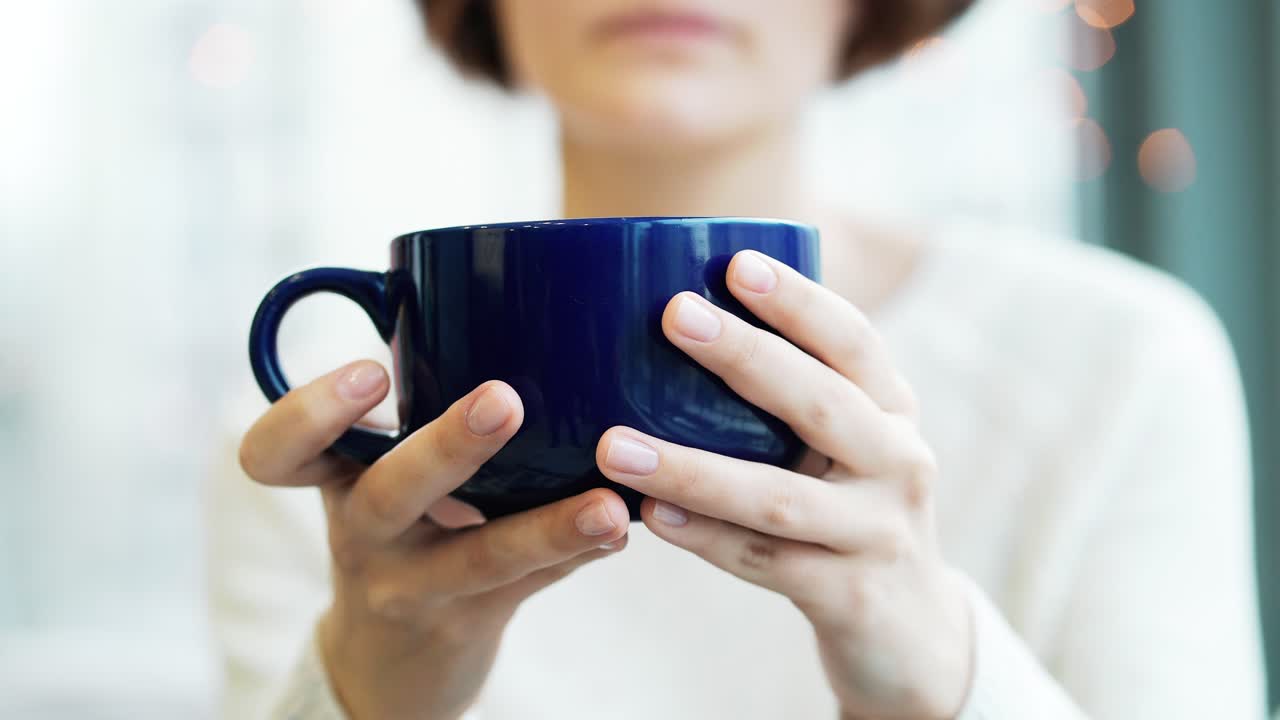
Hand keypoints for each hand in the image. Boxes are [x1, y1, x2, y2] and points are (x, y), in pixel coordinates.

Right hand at [239, 366, 629, 719]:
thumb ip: (420, 398)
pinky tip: (620, 529)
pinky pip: (530, 584)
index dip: (310, 414)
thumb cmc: (398, 527)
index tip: (371, 373)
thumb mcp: (380, 472)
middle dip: (446, 448)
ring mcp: (412, 587)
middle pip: (387, 496)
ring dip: (546, 528)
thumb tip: (518, 298)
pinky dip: (579, 552)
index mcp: (335, 480)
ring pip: (478, 557)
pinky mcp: (468, 621)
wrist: (390, 659)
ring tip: (603, 506)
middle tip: (503, 400)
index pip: (277, 454)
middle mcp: (363, 535)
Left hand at [594, 251, 971, 718]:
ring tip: (615, 445)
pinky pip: (765, 564)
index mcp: (892, 411)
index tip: (736, 263)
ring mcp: (879, 533)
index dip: (800, 301)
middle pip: (822, 403)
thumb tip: (679, 321)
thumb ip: (792, 398)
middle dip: (748, 356)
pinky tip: (651, 516)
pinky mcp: (850, 595)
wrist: (911, 631)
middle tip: (674, 314)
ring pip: (778, 497)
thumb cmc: (848, 512)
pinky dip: (705, 539)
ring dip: (694, 469)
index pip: (855, 342)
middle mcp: (899, 463)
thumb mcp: (847, 448)